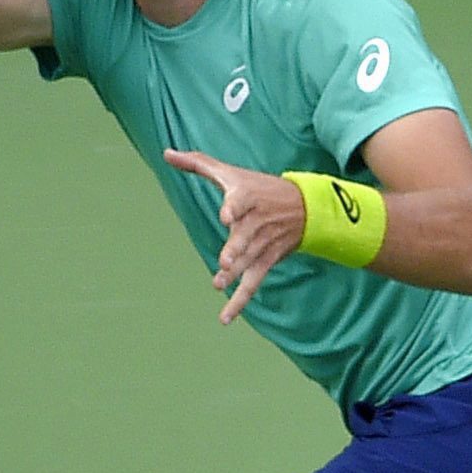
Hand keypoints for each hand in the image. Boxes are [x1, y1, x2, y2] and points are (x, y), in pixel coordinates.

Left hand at [162, 149, 303, 323]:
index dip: (234, 207)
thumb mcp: (230, 172)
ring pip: (248, 261)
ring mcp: (261, 244)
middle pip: (245, 237)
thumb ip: (197, 163)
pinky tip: (224, 318)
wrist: (304, 206)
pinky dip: (239, 301)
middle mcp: (255, 222)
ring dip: (235, 274)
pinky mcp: (266, 261)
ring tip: (219, 283)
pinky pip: (253, 283)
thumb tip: (167, 153)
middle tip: (225, 260)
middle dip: (236, 248)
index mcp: (247, 196)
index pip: (240, 201)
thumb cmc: (258, 186)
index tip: (227, 216)